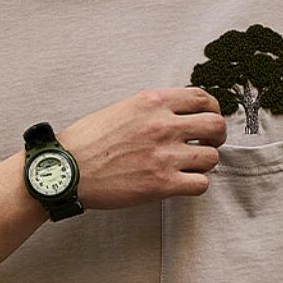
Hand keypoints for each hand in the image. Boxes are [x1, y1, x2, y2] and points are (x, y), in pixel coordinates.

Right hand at [58, 87, 226, 209]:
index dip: (212, 110)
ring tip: (189, 167)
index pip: (203, 98)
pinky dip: (196, 184)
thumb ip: (152, 109)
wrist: (66, 170)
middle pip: (216, 126)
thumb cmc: (86, 142)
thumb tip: (176, 115)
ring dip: (204, 163)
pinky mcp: (162, 184)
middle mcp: (163, 125)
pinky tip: (183, 183)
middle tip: (206, 145)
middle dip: (215, 137)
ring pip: (212, 157)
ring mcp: (165, 155)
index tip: (207, 120)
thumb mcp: (121, 109)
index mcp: (153, 102)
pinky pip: (201, 184)